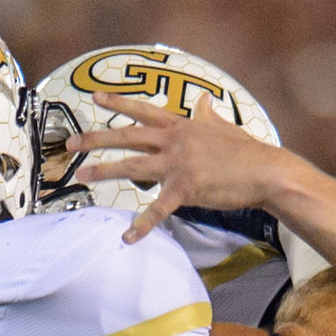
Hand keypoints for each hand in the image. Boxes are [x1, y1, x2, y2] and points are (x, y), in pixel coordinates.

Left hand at [75, 88, 288, 243]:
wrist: (265, 171)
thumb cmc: (246, 152)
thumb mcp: (223, 126)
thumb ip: (207, 114)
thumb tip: (204, 101)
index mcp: (180, 125)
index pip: (142, 111)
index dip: (117, 103)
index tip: (94, 98)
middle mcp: (174, 140)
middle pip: (127, 135)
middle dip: (96, 138)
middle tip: (71, 144)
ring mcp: (178, 163)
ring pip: (132, 165)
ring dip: (104, 171)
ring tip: (81, 176)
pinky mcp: (186, 188)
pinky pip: (158, 209)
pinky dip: (142, 225)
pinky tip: (127, 237)